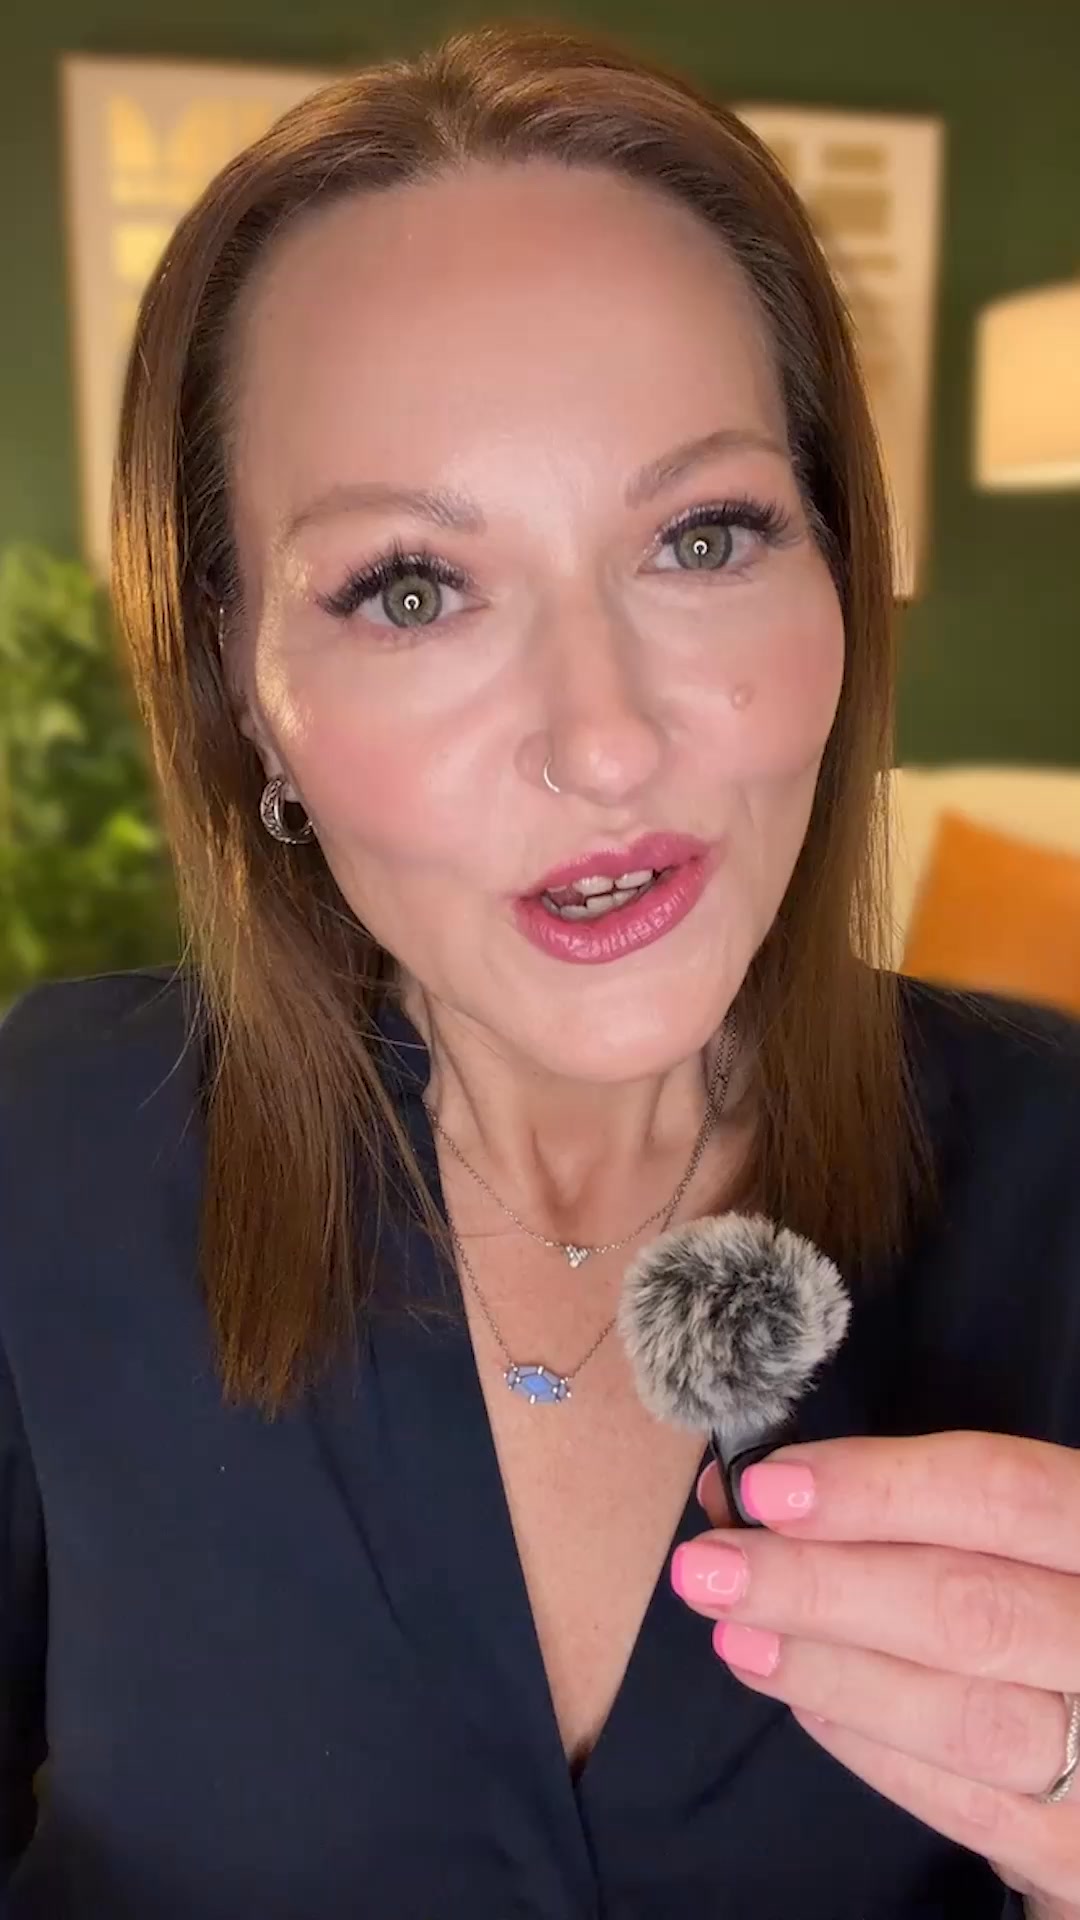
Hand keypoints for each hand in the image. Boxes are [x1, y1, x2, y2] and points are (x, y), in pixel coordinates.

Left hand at [678, 1432, 1079, 1916]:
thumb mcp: (1017, 1533)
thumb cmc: (1043, 1597)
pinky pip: (967, 1805)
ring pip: (965, 1718)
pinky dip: (871, 1745)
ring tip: (736, 1636)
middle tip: (711, 1569)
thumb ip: (912, 1504)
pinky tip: (802, 1698)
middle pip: (971, 1612)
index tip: (765, 1486)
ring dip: (832, 1670)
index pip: (1004, 1494)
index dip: (881, 1488)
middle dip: (822, 1587)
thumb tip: (758, 1488)